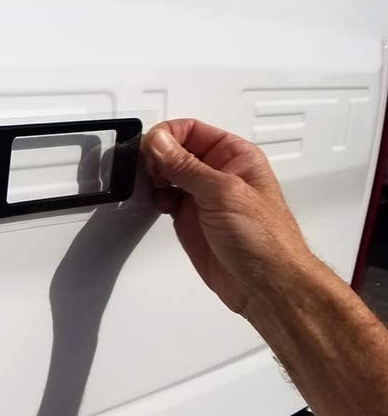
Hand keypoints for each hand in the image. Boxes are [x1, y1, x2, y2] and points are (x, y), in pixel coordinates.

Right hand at [143, 119, 317, 316]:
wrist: (264, 285)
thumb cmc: (265, 239)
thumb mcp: (223, 192)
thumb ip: (186, 166)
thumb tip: (160, 142)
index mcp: (235, 156)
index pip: (192, 130)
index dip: (168, 135)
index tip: (151, 148)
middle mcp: (218, 173)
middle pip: (176, 150)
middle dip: (158, 156)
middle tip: (151, 170)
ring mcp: (203, 196)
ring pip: (168, 174)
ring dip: (155, 177)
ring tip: (156, 186)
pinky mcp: (191, 219)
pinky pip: (166, 198)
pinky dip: (156, 198)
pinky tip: (161, 204)